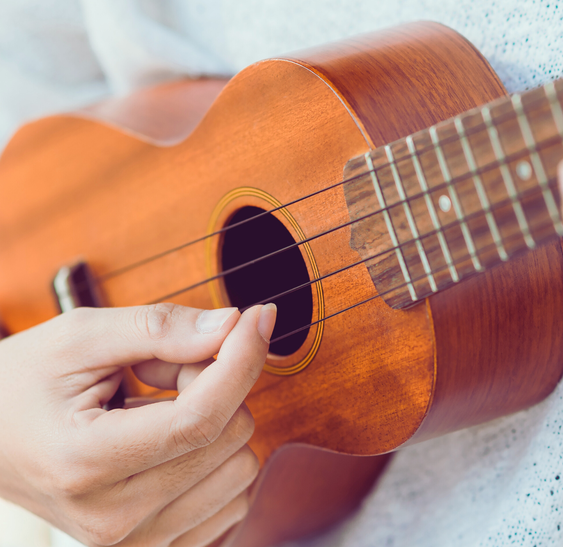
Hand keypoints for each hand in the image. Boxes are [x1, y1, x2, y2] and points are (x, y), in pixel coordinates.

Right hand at [0, 302, 275, 545]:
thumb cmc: (20, 385)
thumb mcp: (78, 339)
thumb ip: (159, 328)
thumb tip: (232, 326)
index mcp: (85, 464)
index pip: (200, 418)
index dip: (241, 361)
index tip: (259, 318)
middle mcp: (113, 520)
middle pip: (229, 435)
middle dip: (212, 384)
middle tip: (159, 371)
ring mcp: (137, 543)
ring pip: (242, 467)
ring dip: (215, 422)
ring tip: (156, 409)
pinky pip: (234, 498)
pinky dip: (217, 457)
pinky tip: (170, 443)